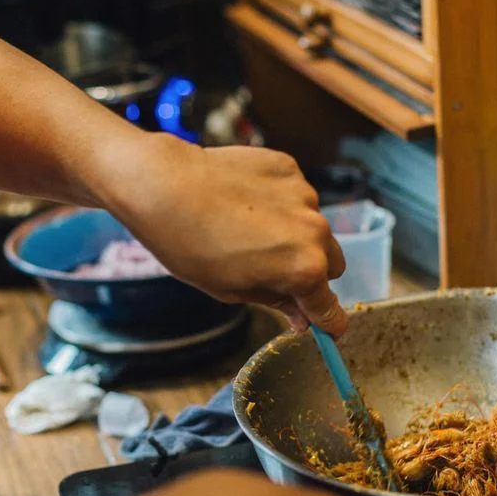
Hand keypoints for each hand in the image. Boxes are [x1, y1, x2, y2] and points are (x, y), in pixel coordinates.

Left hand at [98, 134, 348, 334]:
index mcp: (304, 269)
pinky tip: (245, 202)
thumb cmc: (189, 246)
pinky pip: (296, 196)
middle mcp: (314, 232)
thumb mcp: (230, 289)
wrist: (164, 186)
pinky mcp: (289, 168)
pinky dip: (280, 204)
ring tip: (248, 230)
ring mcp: (304, 196)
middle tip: (273, 271)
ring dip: (294, 234)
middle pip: (332, 264)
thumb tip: (301, 318)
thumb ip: (275, 302)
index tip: (329, 327)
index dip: (328, 321)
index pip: (330, 307)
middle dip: (311, 272)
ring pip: (313, 227)